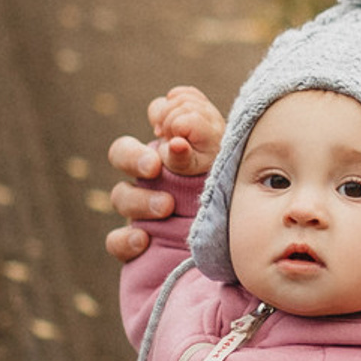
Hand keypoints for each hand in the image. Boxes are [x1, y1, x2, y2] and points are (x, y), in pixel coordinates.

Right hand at [104, 86, 226, 259]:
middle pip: (122, 152)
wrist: (245, 243)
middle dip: (132, 156)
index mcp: (179, 145)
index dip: (160, 115)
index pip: (157, 118)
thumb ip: (206, 140)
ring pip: (120, 196)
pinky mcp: (137, 244)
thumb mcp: (226, 163)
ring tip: (168, 207)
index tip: (171, 126)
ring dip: (139, 200)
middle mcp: (155, 173)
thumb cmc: (236, 194)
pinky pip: (116, 241)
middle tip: (154, 166)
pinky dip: (125, 240)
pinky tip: (144, 240)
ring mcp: (142, 208)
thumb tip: (177, 138)